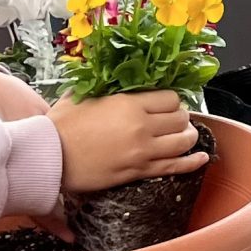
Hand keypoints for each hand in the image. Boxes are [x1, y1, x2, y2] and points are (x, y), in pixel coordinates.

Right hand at [48, 90, 207, 193]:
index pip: (170, 98)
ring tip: (185, 136)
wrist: (49, 157)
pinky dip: (193, 162)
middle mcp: (141, 126)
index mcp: (128, 103)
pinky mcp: (140, 171)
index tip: (167, 105)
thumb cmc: (60, 126)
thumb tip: (114, 79)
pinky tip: (201, 158)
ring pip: (184, 141)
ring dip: (188, 137)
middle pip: (181, 118)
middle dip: (181, 118)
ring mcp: (143, 151)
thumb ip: (104, 87)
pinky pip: (176, 167)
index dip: (171, 101)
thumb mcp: (83, 95)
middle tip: (174, 121)